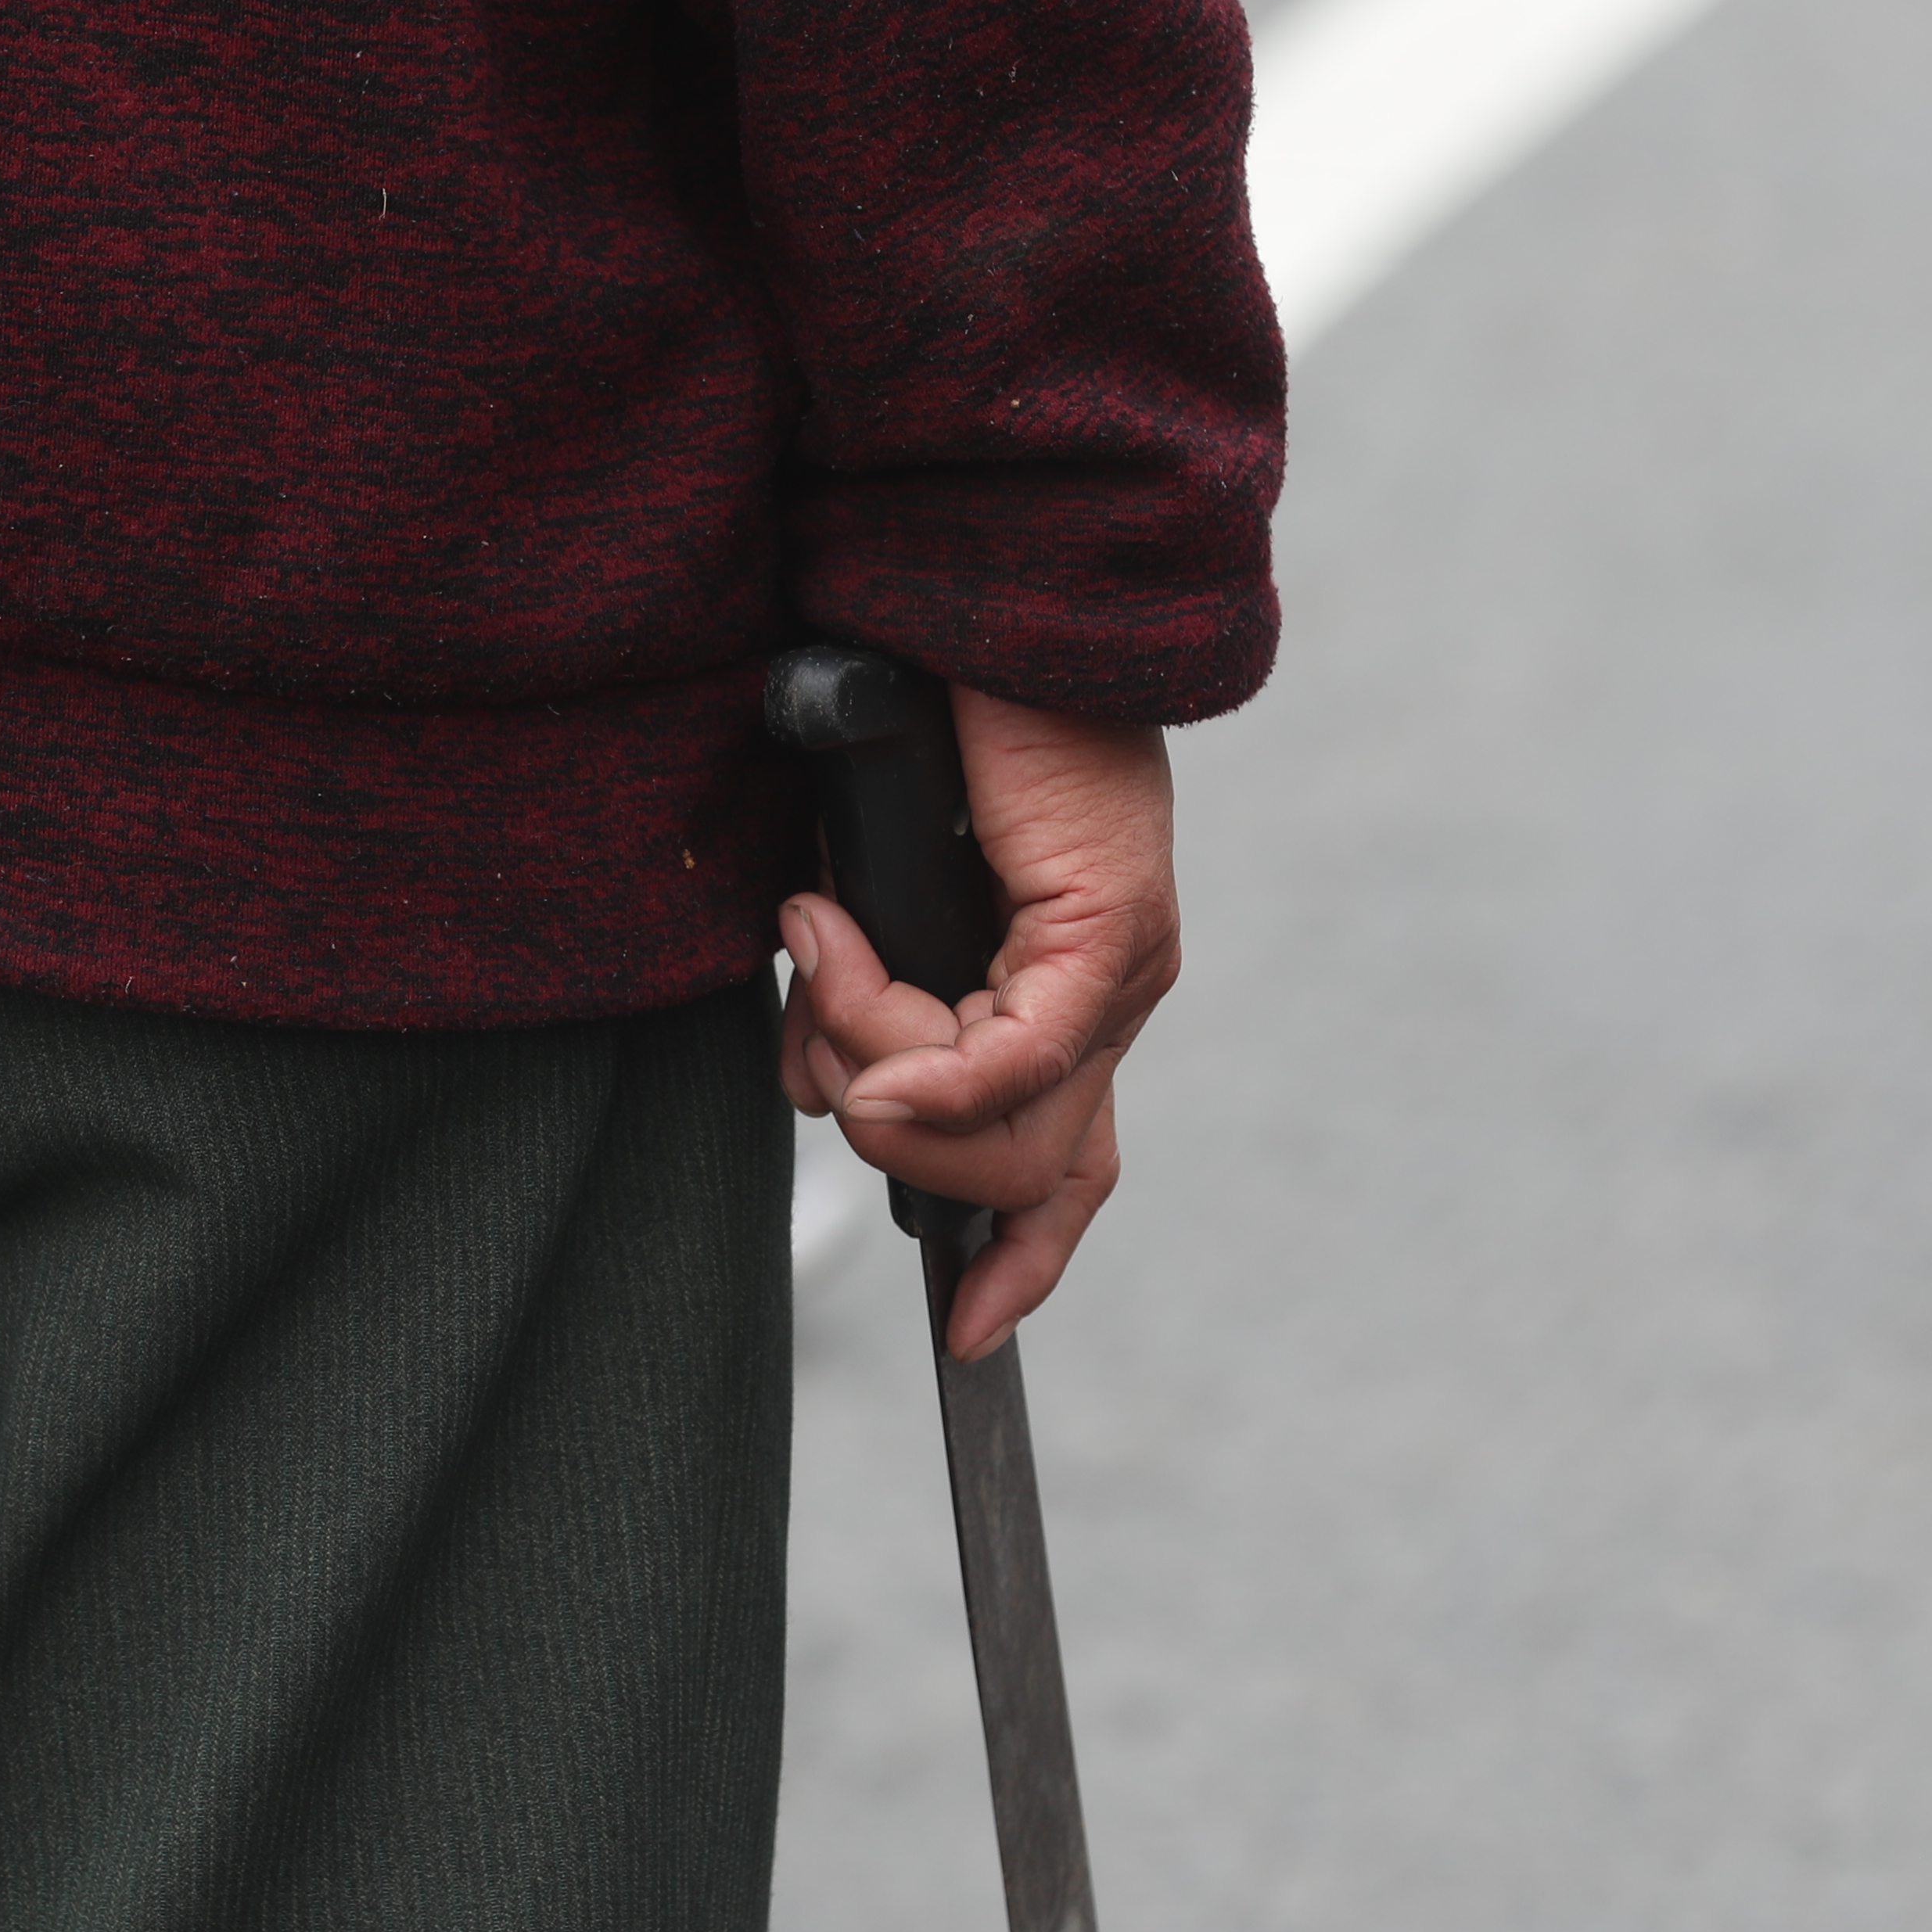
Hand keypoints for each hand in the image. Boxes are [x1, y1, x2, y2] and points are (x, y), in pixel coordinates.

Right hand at [779, 684, 1178, 1360]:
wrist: (973, 597)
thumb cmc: (915, 731)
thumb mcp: (862, 902)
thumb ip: (854, 1001)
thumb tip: (819, 1088)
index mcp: (1064, 1000)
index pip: (1067, 1172)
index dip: (1022, 1260)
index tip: (969, 1334)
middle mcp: (1109, 1000)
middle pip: (1011, 1167)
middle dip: (883, 1123)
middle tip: (812, 1011)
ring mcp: (1118, 968)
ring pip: (1002, 1124)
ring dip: (877, 1063)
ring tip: (824, 941)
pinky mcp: (1106, 926)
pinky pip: (1018, 1054)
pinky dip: (929, 1059)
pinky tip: (859, 1010)